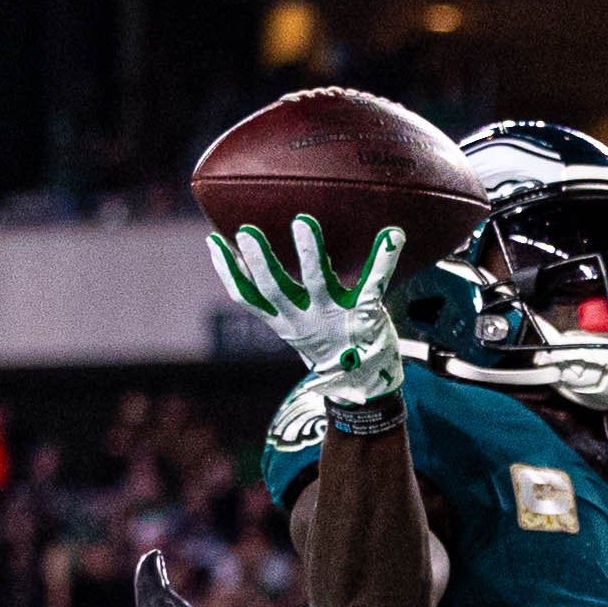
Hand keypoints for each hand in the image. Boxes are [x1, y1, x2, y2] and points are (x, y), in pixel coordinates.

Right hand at [208, 216, 407, 409]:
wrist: (362, 383)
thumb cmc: (326, 343)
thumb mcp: (293, 324)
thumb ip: (275, 297)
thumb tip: (250, 261)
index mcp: (284, 320)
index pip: (248, 296)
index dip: (228, 271)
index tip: (213, 241)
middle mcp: (305, 318)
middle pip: (275, 288)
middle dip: (261, 261)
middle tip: (247, 231)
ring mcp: (335, 315)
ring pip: (318, 282)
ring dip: (310, 252)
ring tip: (303, 222)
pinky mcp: (366, 314)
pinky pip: (375, 283)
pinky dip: (384, 259)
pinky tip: (394, 235)